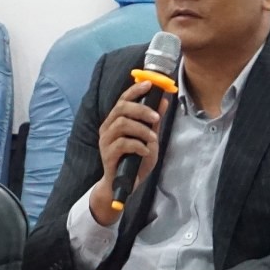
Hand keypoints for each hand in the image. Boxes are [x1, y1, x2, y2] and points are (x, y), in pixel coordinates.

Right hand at [88, 81, 169, 223]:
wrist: (124, 185)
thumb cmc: (135, 160)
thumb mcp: (149, 139)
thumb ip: (154, 121)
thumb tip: (163, 101)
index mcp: (116, 121)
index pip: (123, 99)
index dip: (135, 90)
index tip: (149, 84)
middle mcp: (108, 128)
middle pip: (121, 108)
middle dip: (141, 109)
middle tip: (156, 117)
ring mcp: (106, 141)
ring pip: (122, 124)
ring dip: (141, 129)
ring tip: (153, 138)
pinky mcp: (108, 154)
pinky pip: (123, 143)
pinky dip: (138, 145)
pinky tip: (145, 151)